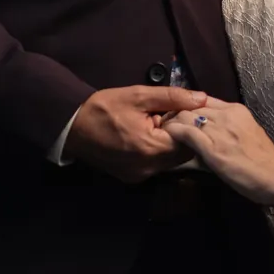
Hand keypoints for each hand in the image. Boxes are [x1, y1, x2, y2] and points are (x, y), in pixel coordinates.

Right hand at [66, 86, 207, 182]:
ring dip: (169, 145)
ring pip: (169, 162)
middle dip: (182, 136)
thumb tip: (202, 98)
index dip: (191, 126)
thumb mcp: (138, 96)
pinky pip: (155, 166)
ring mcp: (139, 176)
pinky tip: (145, 137)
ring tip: (156, 125)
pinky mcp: (131, 178)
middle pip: (182, 155)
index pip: (190, 141)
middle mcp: (149, 168)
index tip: (185, 112)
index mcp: (152, 148)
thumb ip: (173, 97)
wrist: (71, 127)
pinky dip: (156, 153)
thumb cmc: (104, 108)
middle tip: (169, 117)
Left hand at [162, 97, 273, 203]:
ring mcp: (218, 129)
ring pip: (185, 116)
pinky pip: (185, 132)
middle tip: (165, 123)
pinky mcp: (211, 146)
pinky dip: (173, 132)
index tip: (179, 115)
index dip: (187, 106)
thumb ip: (229, 126)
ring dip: (171, 122)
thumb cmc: (264, 160)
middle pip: (191, 106)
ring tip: (164, 131)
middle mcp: (225, 114)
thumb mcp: (247, 132)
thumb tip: (210, 128)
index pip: (203, 99)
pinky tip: (167, 137)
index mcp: (235, 109)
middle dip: (176, 113)